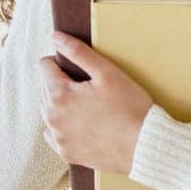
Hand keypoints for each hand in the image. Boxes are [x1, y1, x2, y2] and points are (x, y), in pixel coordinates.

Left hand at [38, 31, 154, 173]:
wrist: (145, 145)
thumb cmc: (130, 106)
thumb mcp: (107, 73)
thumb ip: (78, 52)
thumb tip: (55, 37)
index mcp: (59, 95)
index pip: (45, 66)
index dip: (64, 62)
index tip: (83, 71)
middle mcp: (51, 118)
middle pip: (46, 88)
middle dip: (63, 84)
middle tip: (92, 89)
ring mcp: (58, 138)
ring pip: (49, 111)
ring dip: (62, 105)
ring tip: (90, 107)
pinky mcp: (66, 153)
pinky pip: (54, 134)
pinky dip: (64, 127)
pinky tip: (85, 125)